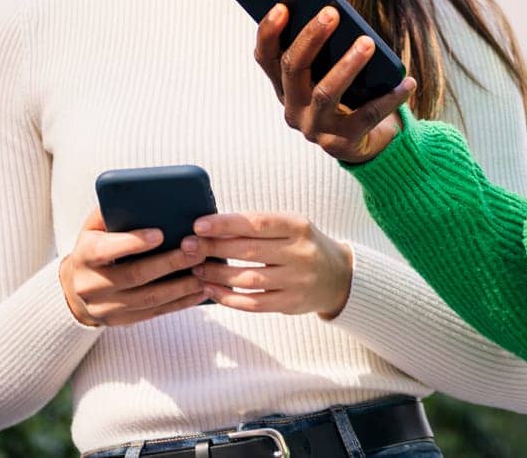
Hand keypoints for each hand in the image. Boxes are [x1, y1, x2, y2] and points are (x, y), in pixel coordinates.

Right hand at [58, 209, 208, 326]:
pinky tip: (200, 291)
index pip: (105, 250)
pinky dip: (180, 303)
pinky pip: (155, 313)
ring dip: (181, 286)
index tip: (160, 233)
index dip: (132, 242)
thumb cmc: (95, 247)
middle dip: (169, 263)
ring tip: (205, 271)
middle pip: (134, 275)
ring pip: (149, 298)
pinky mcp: (121, 321)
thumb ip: (111, 212)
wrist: (75, 288)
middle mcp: (91, 285)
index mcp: (84, 256)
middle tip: (196, 249)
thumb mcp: (94, 228)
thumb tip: (140, 195)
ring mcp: (106, 307)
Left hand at [187, 212, 354, 317]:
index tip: (199, 225)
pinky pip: (253, 303)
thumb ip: (258, 227)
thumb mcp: (291, 227)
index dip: (226, 224)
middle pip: (249, 251)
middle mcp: (300, 253)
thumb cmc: (303, 245)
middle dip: (214, 248)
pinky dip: (228, 297)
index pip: (257, 223)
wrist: (338, 277)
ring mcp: (297, 281)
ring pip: (249, 279)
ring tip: (197, 268)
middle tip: (188, 247)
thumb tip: (212, 227)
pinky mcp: (291, 304)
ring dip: (217, 274)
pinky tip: (211, 289)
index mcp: (298, 227)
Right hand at [253, 3, 413, 163]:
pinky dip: (389, 98)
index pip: (266, 57)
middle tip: (332, 12)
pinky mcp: (342, 144)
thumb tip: (337, 10)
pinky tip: (406, 82)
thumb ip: (328, 49)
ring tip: (368, 42)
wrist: (369, 142)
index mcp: (285, 86)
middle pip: (293, 69)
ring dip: (347, 65)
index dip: (269, 32)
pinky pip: (367, 116)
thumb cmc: (352, 95)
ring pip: (325, 93)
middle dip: (311, 38)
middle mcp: (293, 109)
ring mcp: (316, 128)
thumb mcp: (334, 72)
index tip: (282, 6)